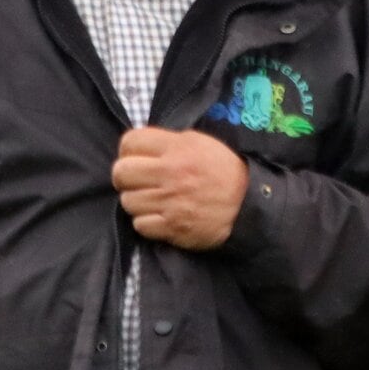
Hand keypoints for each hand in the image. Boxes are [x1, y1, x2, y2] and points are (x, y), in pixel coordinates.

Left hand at [112, 126, 248, 249]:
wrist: (247, 205)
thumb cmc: (223, 171)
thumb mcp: (199, 143)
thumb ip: (168, 142)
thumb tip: (139, 148)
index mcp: (178, 148)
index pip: (130, 142)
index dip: (128, 150)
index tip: (136, 158)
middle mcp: (171, 173)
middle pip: (121, 172)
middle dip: (125, 177)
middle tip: (137, 181)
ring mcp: (170, 202)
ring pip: (127, 201)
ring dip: (136, 202)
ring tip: (151, 200)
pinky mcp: (173, 227)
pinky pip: (139, 224)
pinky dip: (146, 222)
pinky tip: (159, 216)